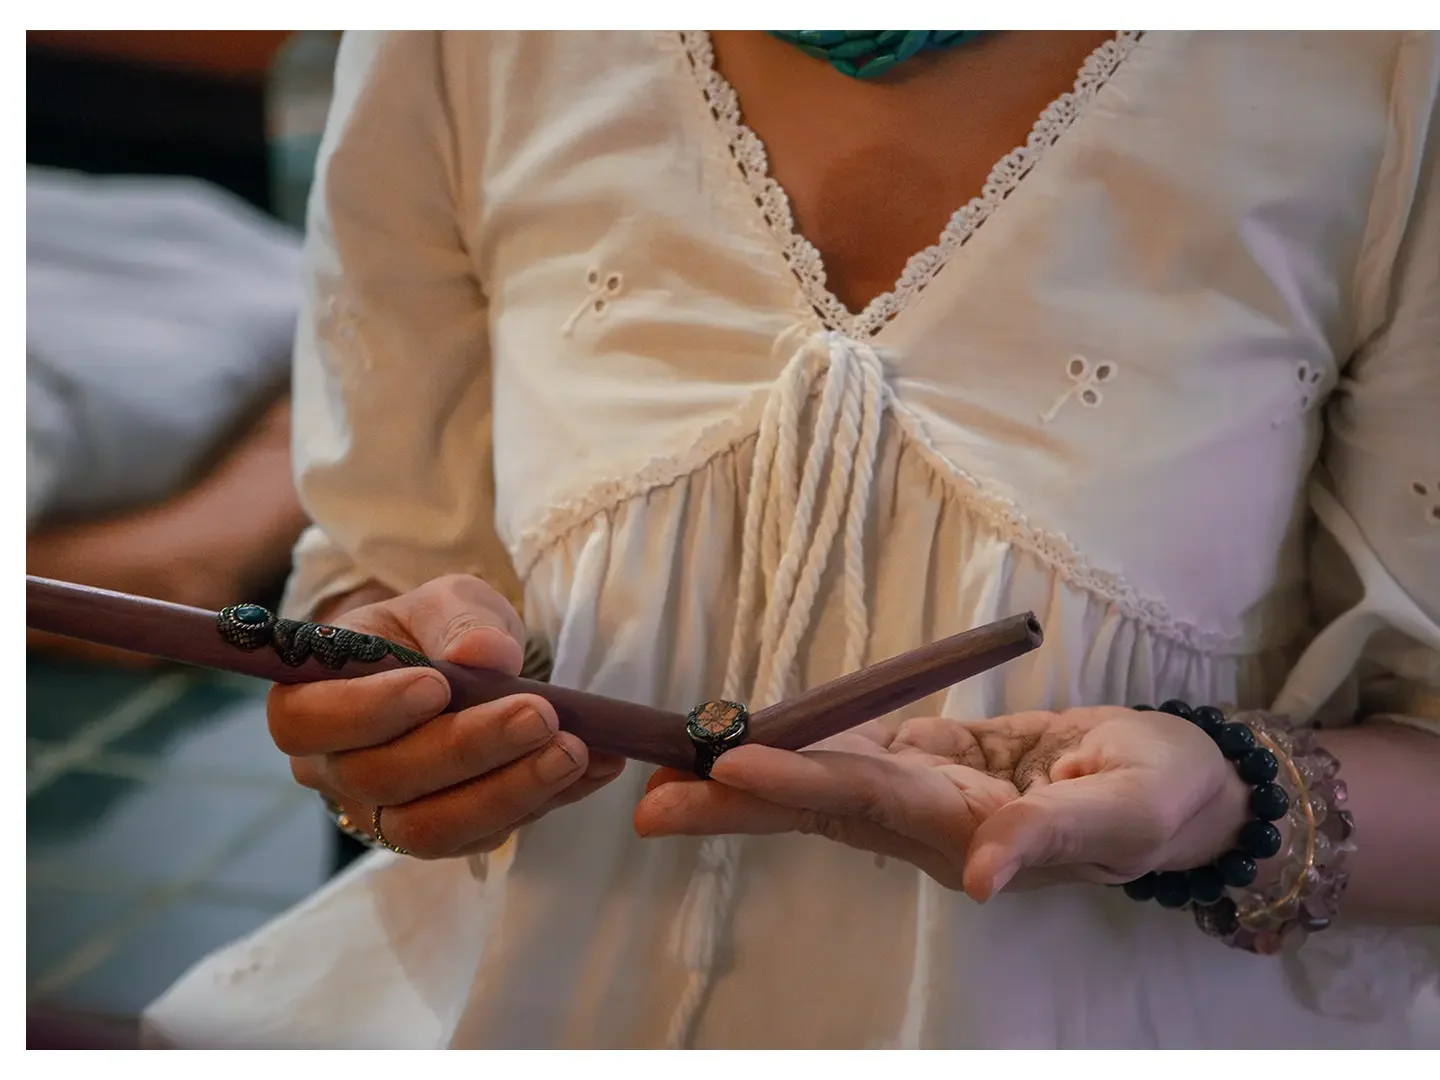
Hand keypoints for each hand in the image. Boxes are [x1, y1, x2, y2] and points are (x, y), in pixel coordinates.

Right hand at [272, 574, 624, 858]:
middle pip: (383, 781)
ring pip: (432, 829)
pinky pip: (485, 836)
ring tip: (572, 751)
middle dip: (468, 749)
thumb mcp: (446, 604)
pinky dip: (544, 802)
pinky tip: (591, 767)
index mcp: (310, 702)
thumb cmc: (434, 633)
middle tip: (539, 715)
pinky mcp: (443, 838)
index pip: (309, 721)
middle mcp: (334, 771)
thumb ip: (460, 619)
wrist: (460, 672)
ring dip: (510, 791)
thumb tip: (485, 654)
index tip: (436, 684)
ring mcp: (384, 815)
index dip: (369, 710)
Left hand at [633, 707, 1248, 900]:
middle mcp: (925, 818)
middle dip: (731, 800)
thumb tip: (986, 881)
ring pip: (819, 777)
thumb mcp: (1122, 816)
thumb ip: (1053, 841)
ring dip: (744, 771)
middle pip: (815, 803)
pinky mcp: (926, 759)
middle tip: (647, 800)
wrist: (1171, 787)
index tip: (730, 766)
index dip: (798, 781)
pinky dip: (794, 738)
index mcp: (964, 830)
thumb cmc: (1158, 799)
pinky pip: (849, 749)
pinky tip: (739, 735)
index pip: (865, 801)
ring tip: (667, 765)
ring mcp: (920, 790)